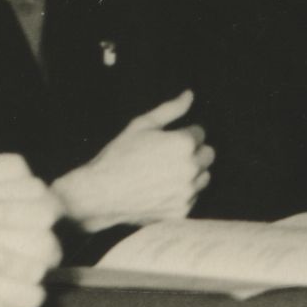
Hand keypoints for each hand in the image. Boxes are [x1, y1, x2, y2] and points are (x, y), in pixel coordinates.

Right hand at [53, 92, 212, 230]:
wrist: (99, 194)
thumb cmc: (118, 156)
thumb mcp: (141, 125)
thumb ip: (170, 109)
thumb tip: (190, 95)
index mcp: (184, 144)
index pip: (199, 133)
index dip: (182, 135)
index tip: (164, 142)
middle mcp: (191, 168)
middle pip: (208, 155)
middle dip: (193, 153)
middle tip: (166, 157)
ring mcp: (187, 192)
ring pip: (203, 177)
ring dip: (191, 174)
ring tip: (163, 175)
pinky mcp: (181, 211)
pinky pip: (192, 198)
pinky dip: (181, 194)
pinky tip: (160, 191)